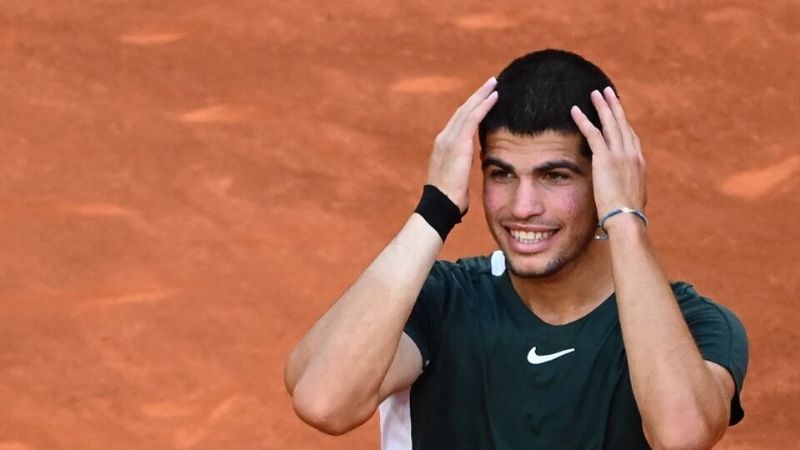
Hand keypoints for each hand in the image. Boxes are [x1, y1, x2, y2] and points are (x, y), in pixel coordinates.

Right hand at [426, 77, 497, 212]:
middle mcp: (444, 138)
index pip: (459, 122)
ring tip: (494, 83)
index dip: (472, 108)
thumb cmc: (450, 198)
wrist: (440, 205)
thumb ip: (462, 166)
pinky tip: (494, 96)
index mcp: (443, 146)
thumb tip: (472, 164)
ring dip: (482, 95)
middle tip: (490, 83)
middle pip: (462, 110)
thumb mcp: (456, 178)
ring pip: (467, 110)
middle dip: (476, 95)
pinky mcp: (458, 143)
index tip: (483, 98)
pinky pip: (472, 118)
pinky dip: (484, 105)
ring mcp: (449, 139)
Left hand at [570, 87, 646, 222]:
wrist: (627, 218)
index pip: (630, 137)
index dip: (624, 123)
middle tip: (608, 92)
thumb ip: (627, 187)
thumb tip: (624, 189)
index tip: (618, 113)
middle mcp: (632, 154)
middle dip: (614, 106)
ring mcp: (620, 155)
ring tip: (595, 93)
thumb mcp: (632, 197)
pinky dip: (583, 120)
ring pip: (610, 123)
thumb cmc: (627, 215)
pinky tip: (575, 110)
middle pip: (622, 124)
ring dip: (602, 106)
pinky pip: (593, 133)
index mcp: (639, 163)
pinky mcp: (605, 159)